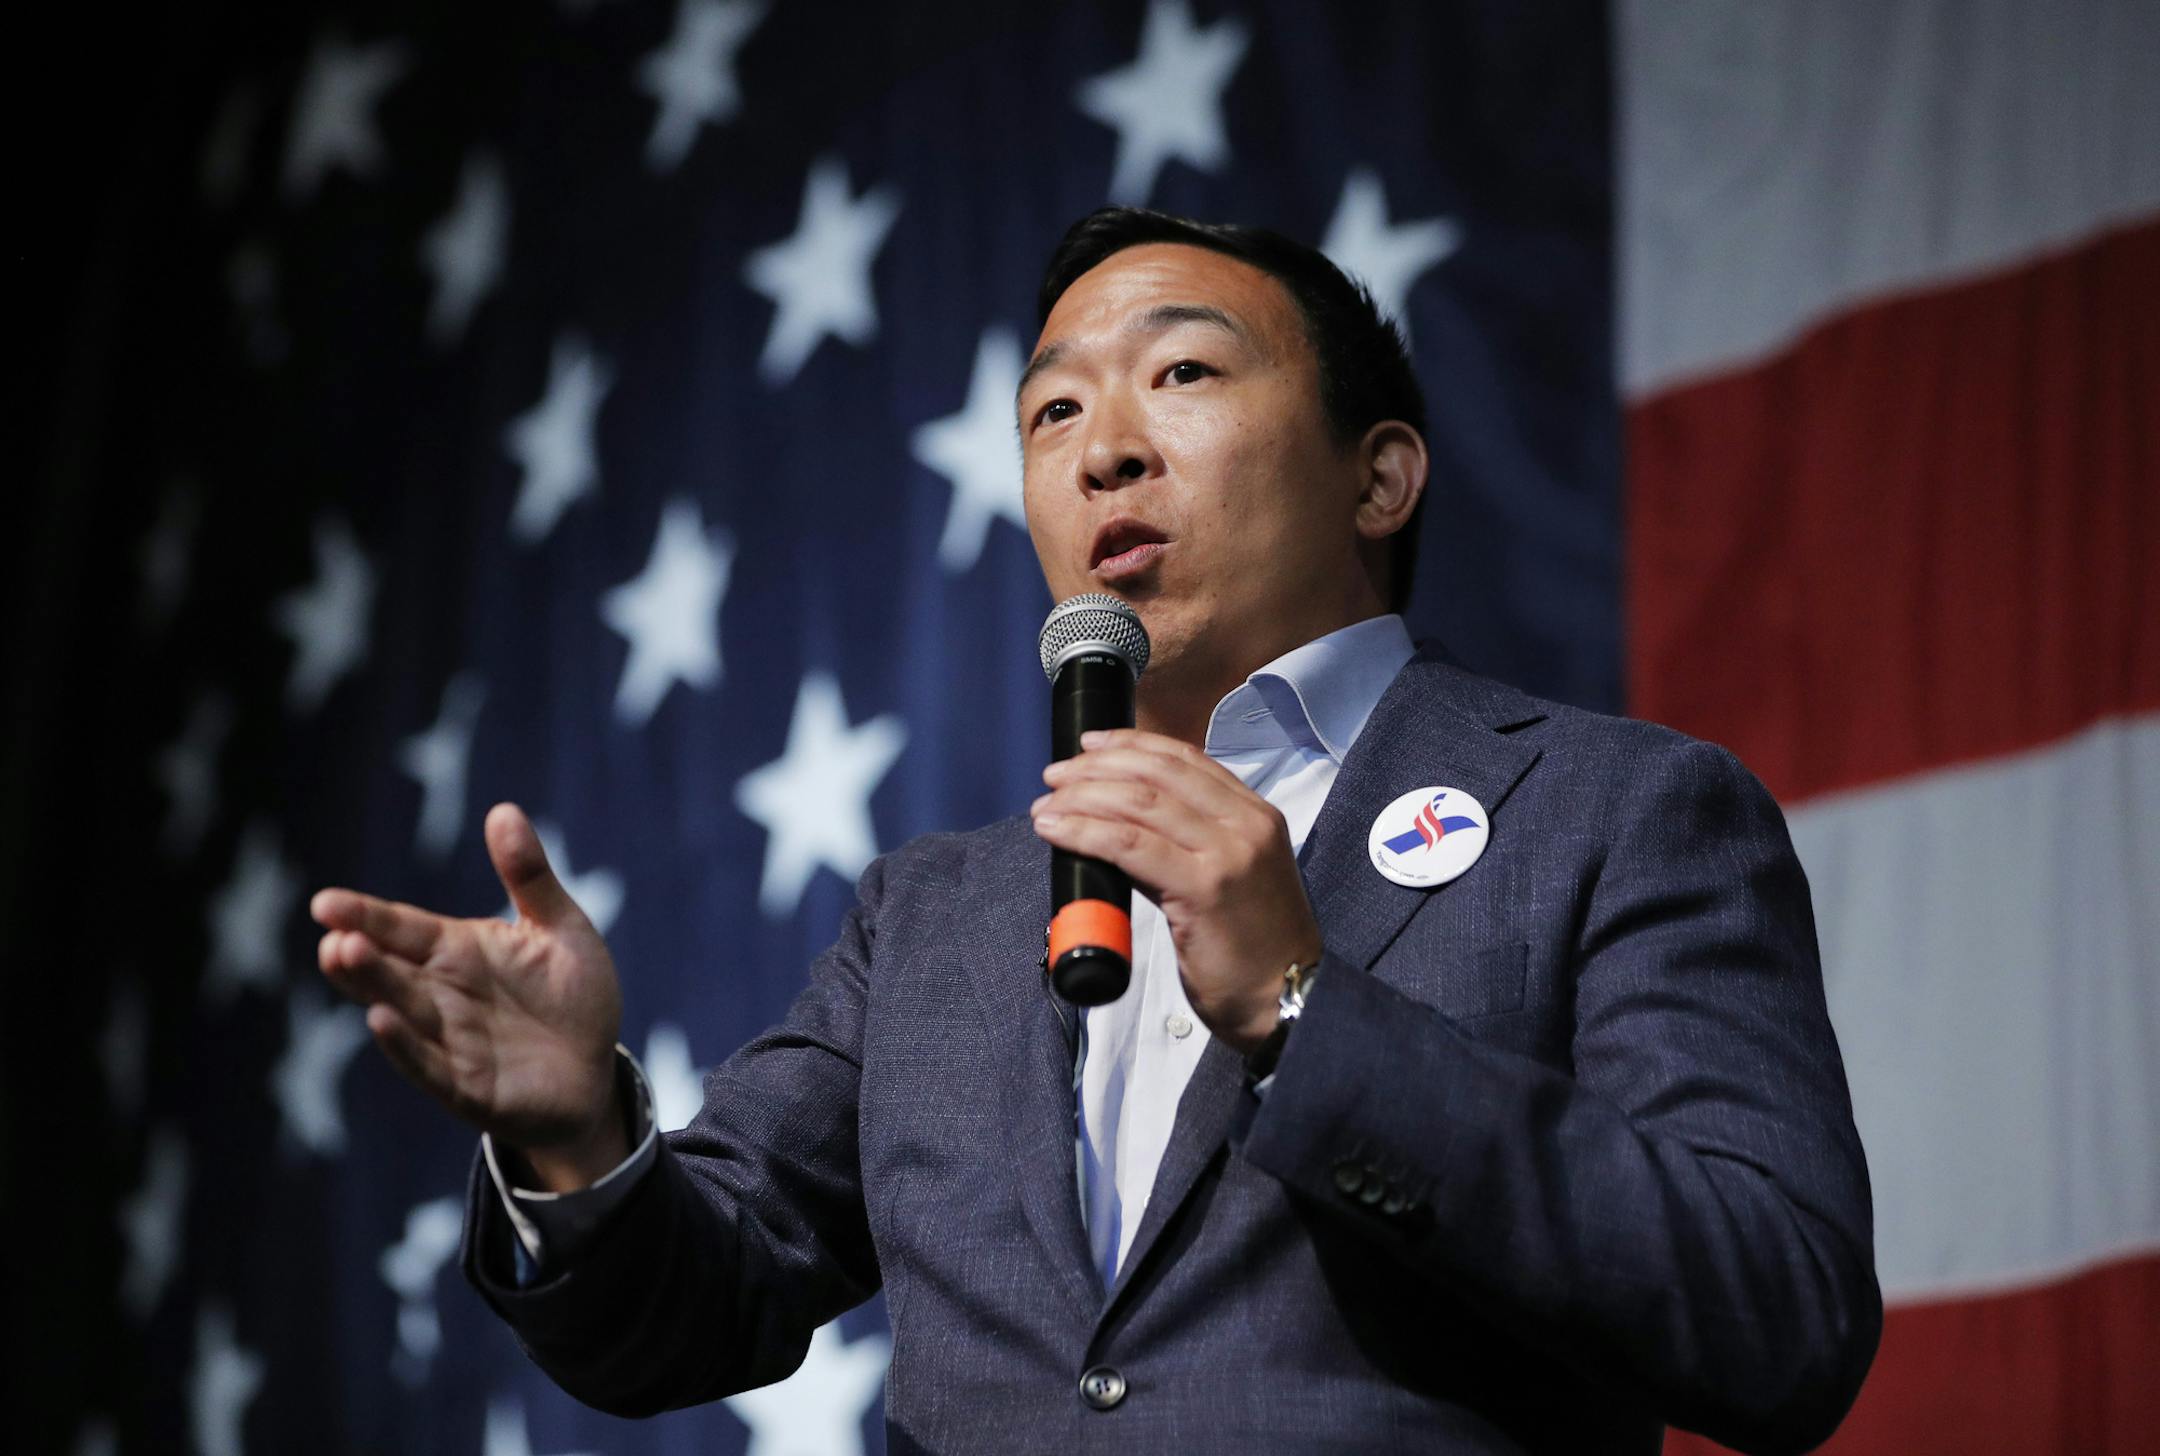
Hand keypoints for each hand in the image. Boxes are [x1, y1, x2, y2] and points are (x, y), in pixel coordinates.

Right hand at [310, 803, 626, 1187]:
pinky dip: (405, 1046)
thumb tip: (503, 809)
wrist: (596, 1072)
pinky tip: (379, 1020)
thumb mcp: (561, 928)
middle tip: (334, 936)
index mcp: (457, 951)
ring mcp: (449, 1041)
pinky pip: (430, 1066)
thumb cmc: (574, 996)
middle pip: (391, 970)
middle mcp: (442, 994)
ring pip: (402, 1011)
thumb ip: (530, 876)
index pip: (403, 928)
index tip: (325, 903)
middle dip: (361, 954)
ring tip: (343, 957)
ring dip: (374, 988)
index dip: (365, 915)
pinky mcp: (466, 1086)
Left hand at [1031, 729, 1323, 1052]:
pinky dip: (1085, 831)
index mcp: (1255, 815)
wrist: (1286, 1002)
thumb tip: (1119, 825)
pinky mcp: (1204, 888)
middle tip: (1056, 776)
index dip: (1131, 744)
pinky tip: (1057, 830)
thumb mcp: (1228, 878)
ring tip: (1047, 805)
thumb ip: (1186, 845)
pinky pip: (1129, 845)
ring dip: (1082, 797)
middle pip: (1157, 773)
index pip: (1185, 758)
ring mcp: (1228, 854)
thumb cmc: (1252, 950)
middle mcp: (1246, 824)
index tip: (1090, 746)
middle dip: (1097, 768)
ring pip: (1139, 803)